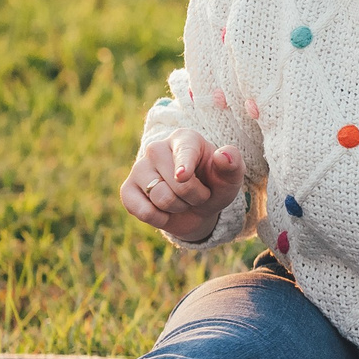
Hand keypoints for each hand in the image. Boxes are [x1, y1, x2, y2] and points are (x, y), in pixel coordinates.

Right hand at [121, 129, 243, 243]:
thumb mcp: (230, 178)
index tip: (183, 176)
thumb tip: (223, 155)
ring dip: (179, 207)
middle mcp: (157, 148)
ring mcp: (139, 168)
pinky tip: (164, 210)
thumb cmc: (215, 184)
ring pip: (161, 198)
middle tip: (197, 193)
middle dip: (195, 197)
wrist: (197, 206)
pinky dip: (160, 219)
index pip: (184, 151)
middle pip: (177, 183)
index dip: (184, 165)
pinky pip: (143, 211)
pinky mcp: (127, 190)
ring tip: (181, 199)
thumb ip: (232, 165)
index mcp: (184, 138)